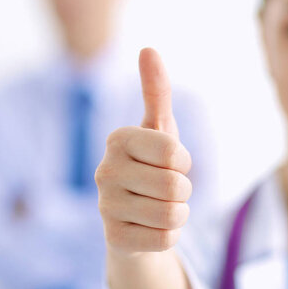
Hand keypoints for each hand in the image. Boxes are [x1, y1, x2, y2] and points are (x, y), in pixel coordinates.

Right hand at [96, 48, 192, 255]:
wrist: (135, 216)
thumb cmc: (151, 166)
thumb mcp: (159, 130)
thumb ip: (157, 91)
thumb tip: (148, 48)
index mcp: (118, 140)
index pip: (174, 154)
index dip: (182, 162)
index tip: (170, 163)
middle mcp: (104, 171)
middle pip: (177, 187)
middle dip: (183, 191)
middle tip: (165, 189)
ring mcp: (104, 208)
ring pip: (174, 215)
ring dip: (178, 214)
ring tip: (158, 207)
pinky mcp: (113, 240)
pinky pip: (166, 239)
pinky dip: (168, 235)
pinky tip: (149, 228)